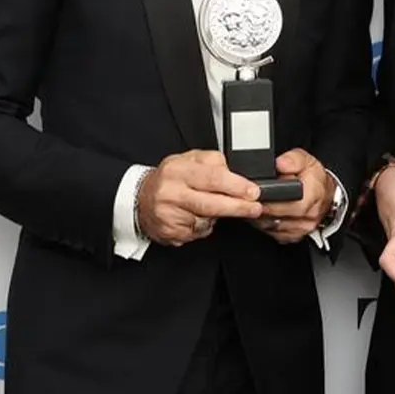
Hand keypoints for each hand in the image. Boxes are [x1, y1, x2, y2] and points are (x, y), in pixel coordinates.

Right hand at [137, 150, 262, 246]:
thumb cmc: (169, 179)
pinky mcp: (171, 233)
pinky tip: (196, 217)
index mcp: (177, 171)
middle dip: (238, 207)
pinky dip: (204, 226)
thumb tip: (235, 173)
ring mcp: (170, 216)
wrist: (139, 200)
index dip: (236, 186)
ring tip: (210, 207)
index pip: (213, 178)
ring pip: (207, 220)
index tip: (253, 191)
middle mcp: (171, 193)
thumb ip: (212, 162)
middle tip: (255, 207)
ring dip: (218, 216)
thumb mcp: (188, 160)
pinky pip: (198, 232)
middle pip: (212, 204)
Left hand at [251, 148, 334, 243]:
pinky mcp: (294, 236)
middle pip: (276, 216)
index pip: (287, 201)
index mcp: (313, 195)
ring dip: (260, 216)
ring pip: (271, 226)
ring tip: (257, 203)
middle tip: (251, 198)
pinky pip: (274, 233)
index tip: (258, 192)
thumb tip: (280, 164)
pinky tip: (264, 213)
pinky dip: (265, 224)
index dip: (269, 198)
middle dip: (261, 207)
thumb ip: (292, 160)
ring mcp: (302, 228)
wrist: (325, 194)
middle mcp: (309, 215)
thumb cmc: (315, 178)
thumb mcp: (305, 160)